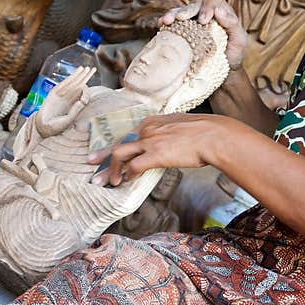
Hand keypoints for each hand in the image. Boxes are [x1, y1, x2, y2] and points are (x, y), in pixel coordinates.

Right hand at [36, 66, 96, 136]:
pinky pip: (63, 84)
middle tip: (92, 69)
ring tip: (86, 68)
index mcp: (74, 105)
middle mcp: (69, 99)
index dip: (86, 93)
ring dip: (79, 75)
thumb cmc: (56, 127)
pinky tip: (76, 73)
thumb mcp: (68, 121)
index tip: (84, 99)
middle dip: (86, 77)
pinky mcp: (53, 93)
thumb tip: (83, 100)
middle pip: (79, 85)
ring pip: (72, 83)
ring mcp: (61, 95)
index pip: (83, 95)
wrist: (43, 128)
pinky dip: (70, 78)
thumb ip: (75, 111)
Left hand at [88, 113, 238, 185]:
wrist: (213, 135)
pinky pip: (133, 166)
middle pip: (118, 143)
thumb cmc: (205, 133)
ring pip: (120, 154)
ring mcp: (149, 141)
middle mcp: (147, 129)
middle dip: (103, 156)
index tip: (105, 152)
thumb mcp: (181, 127)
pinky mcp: (155, 154)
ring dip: (110, 170)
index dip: (115, 145)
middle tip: (91, 165)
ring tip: (106, 182)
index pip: (127, 134)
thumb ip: (169, 134)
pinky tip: (125, 181)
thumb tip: (169, 145)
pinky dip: (127, 175)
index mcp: (153, 121)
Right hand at [158, 0, 246, 70]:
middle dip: (186, 10)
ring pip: (181, 11)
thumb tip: (219, 11)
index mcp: (220, 11)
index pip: (212, 0)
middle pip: (194, 4)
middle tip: (181, 18)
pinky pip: (173, 22)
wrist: (225, 70)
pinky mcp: (182, 30)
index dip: (207, 8)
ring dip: (173, 14)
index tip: (203, 21)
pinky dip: (166, 22)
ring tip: (166, 21)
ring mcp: (192, 21)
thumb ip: (233, 24)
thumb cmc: (234, 53)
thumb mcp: (240, 40)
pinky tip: (161, 25)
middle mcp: (205, 12)